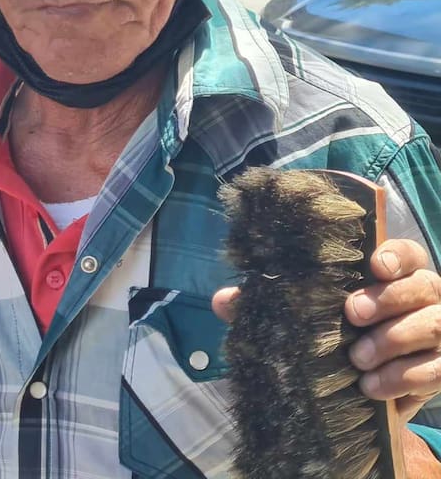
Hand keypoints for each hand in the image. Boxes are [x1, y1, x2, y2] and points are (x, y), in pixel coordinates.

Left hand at [214, 239, 440, 472]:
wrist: (366, 390)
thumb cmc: (335, 335)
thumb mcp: (304, 317)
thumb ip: (267, 305)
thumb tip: (224, 300)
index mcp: (395, 274)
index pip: (407, 253)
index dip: (395, 255)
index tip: (373, 265)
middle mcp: (425, 296)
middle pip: (423, 286)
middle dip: (387, 298)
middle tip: (351, 314)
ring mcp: (440, 331)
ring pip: (435, 326)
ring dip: (395, 340)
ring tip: (357, 359)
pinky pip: (438, 369)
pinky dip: (406, 378)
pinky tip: (371, 388)